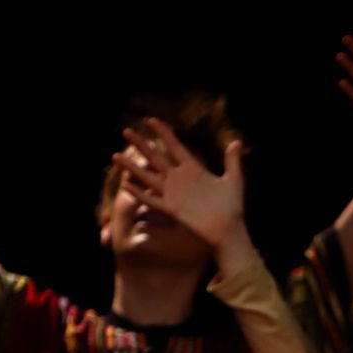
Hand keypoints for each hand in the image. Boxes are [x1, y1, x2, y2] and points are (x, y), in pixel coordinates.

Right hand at [114, 117, 243, 249]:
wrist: (229, 231)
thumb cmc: (232, 207)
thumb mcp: (234, 180)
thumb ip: (232, 161)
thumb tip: (237, 141)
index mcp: (193, 170)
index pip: (175, 147)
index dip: (164, 133)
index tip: (152, 120)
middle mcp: (179, 180)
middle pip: (156, 158)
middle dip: (141, 144)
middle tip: (126, 131)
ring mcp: (173, 195)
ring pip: (148, 177)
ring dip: (132, 167)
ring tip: (115, 155)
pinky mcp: (171, 210)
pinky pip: (152, 200)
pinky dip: (139, 194)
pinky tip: (126, 185)